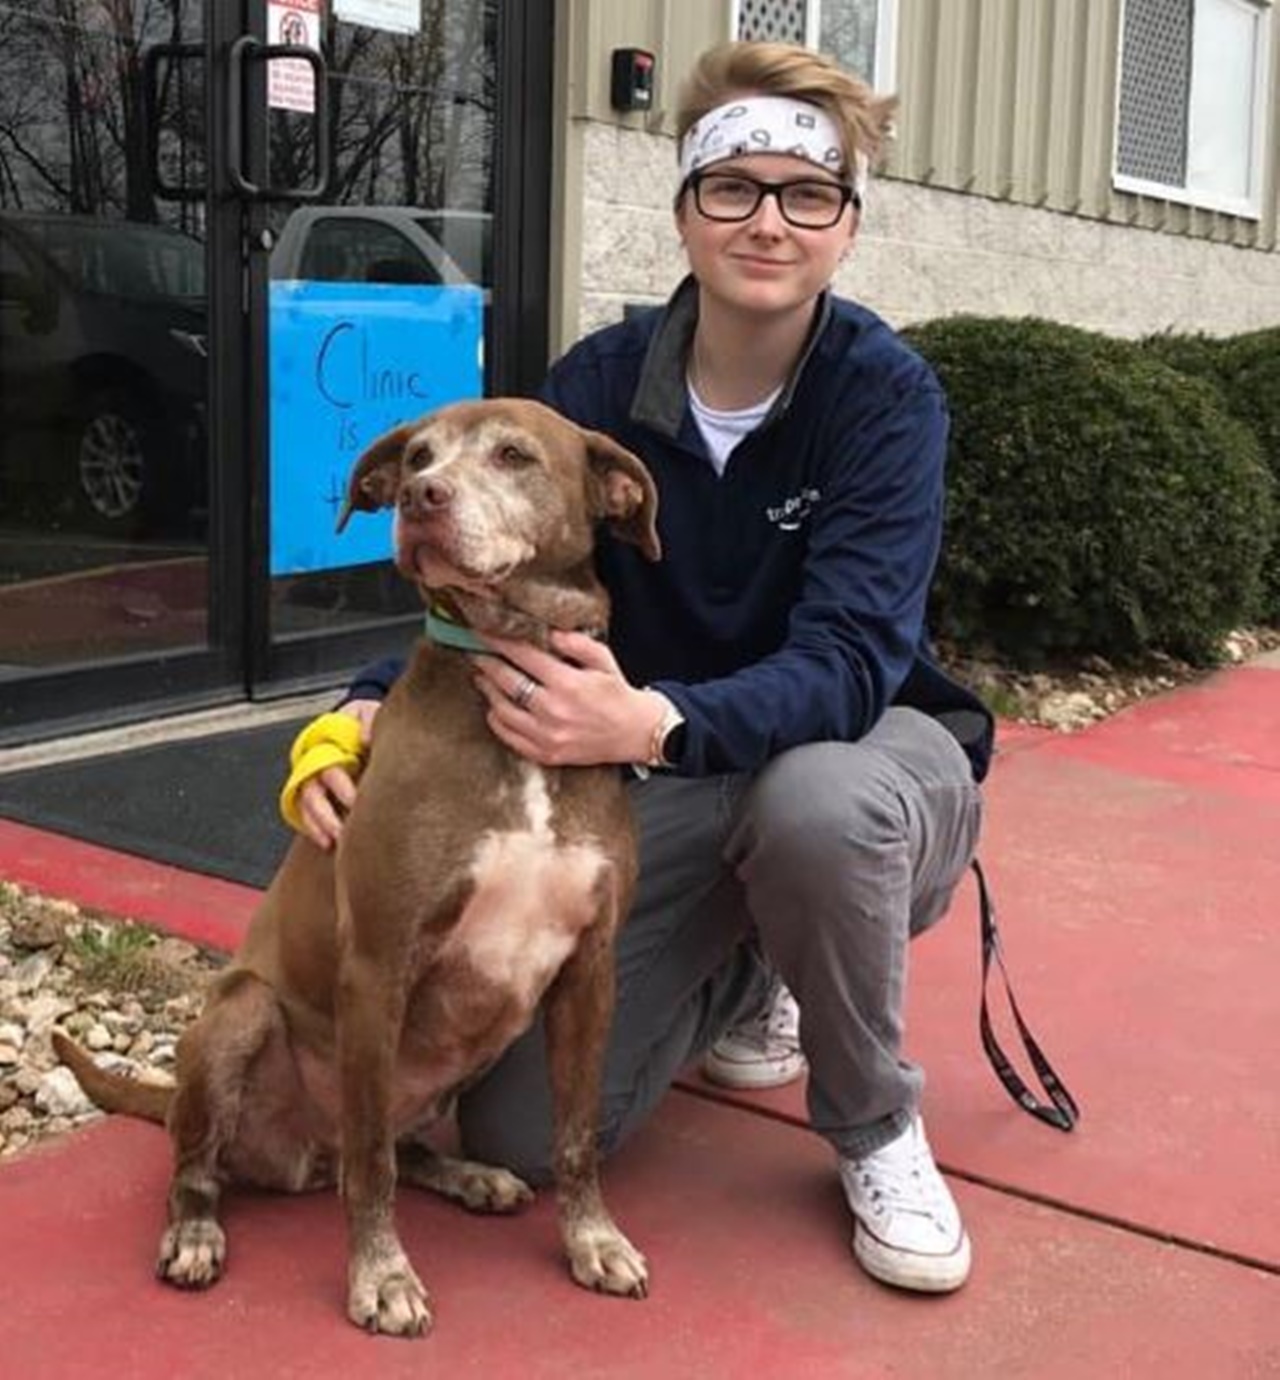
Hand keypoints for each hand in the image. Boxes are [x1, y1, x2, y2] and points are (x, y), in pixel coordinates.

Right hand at [296, 698, 379, 849]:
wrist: (359, 726)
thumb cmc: (364, 720)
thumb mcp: (368, 712)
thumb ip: (369, 721)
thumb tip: (367, 739)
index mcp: (326, 746)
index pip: (328, 768)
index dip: (340, 786)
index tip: (355, 801)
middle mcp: (314, 765)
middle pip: (313, 793)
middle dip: (326, 814)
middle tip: (343, 831)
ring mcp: (312, 781)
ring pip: (306, 807)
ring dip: (319, 825)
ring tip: (335, 841)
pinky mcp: (313, 796)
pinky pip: (305, 816)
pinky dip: (314, 830)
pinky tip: (327, 844)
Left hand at [470, 631, 667, 767]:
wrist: (636, 734)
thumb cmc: (618, 694)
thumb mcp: (603, 660)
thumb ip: (575, 643)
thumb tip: (548, 633)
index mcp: (568, 683)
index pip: (522, 656)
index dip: (499, 641)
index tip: (483, 631)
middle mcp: (553, 710)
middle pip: (506, 681)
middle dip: (486, 662)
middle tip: (474, 651)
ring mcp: (547, 736)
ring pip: (501, 710)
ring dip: (487, 690)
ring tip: (482, 676)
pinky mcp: (545, 754)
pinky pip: (508, 736)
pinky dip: (496, 719)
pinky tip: (495, 706)